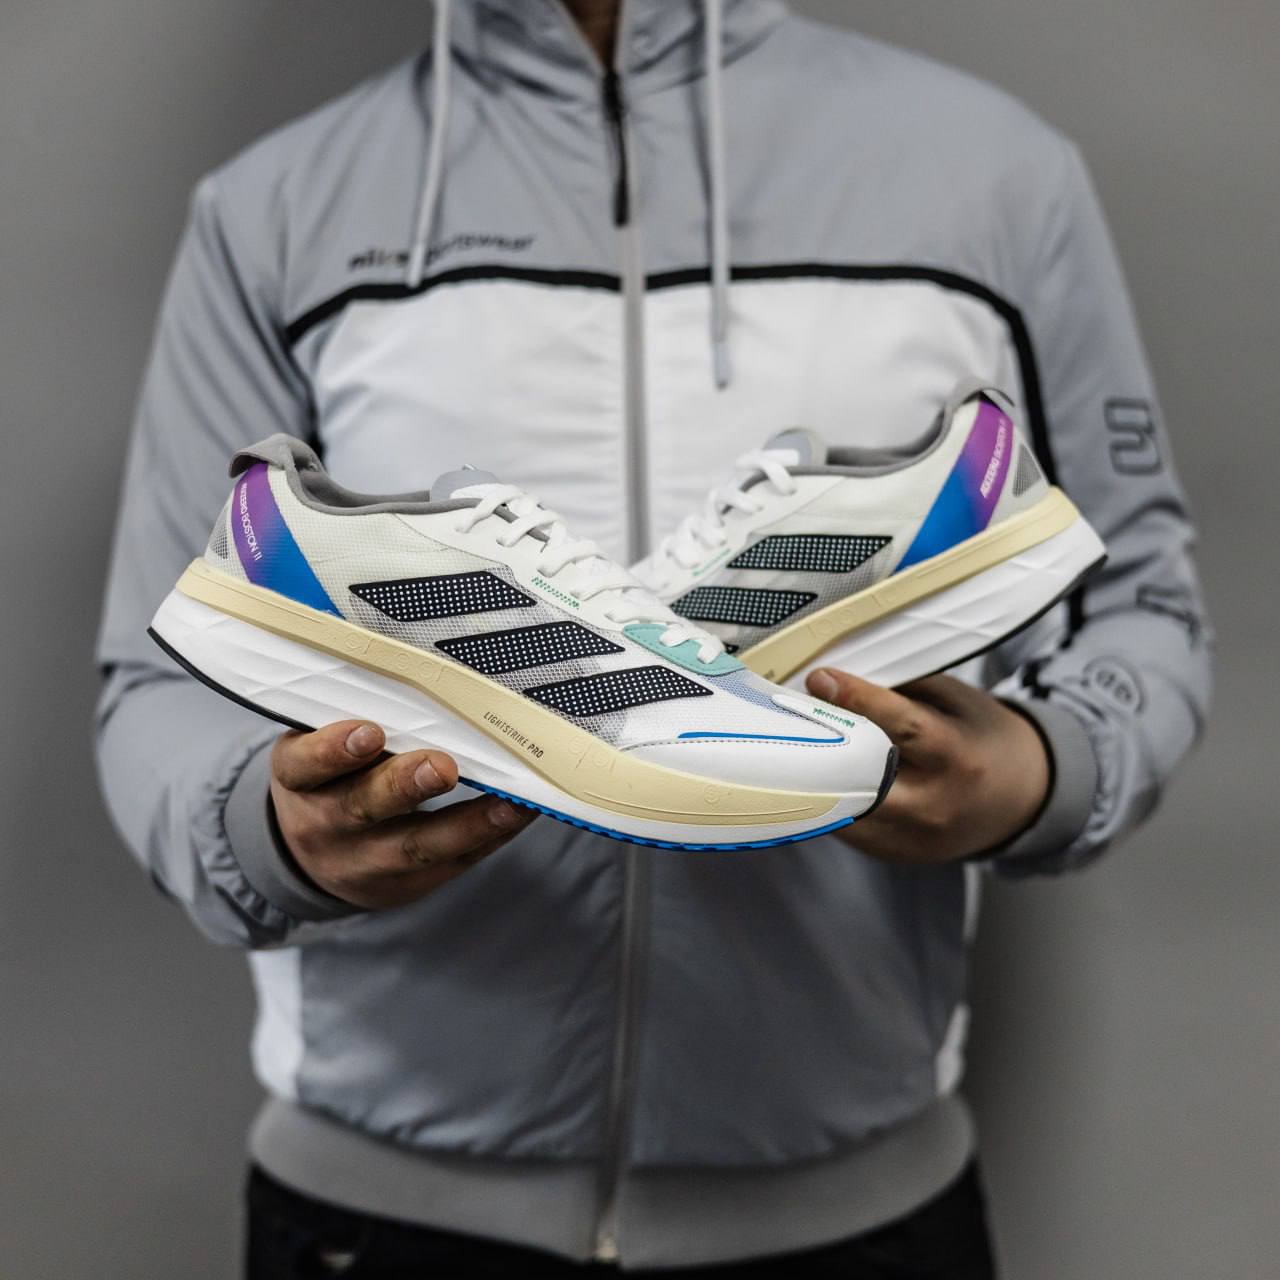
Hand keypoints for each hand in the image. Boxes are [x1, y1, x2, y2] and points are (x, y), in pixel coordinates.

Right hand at [270, 721, 536, 908]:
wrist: (316, 854)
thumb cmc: (332, 775)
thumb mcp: (320, 746)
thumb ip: (358, 716)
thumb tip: (424, 673)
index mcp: (298, 779)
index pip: (304, 765)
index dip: (333, 750)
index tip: (369, 732)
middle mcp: (324, 825)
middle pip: (362, 807)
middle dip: (404, 786)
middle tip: (442, 766)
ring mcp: (364, 862)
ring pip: (415, 847)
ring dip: (466, 824)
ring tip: (507, 804)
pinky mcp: (406, 886)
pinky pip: (452, 863)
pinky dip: (489, 837)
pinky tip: (518, 814)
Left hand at [806, 669, 1049, 864]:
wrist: (1019, 799)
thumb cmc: (980, 738)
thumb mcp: (955, 702)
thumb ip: (902, 692)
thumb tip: (840, 679)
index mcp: (957, 757)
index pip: (902, 728)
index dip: (857, 701)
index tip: (821, 680)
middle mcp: (934, 804)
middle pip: (861, 778)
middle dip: (824, 747)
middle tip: (793, 716)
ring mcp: (912, 838)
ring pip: (843, 806)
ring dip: (817, 775)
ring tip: (799, 743)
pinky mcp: (893, 854)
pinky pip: (845, 825)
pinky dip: (829, 797)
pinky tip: (822, 773)